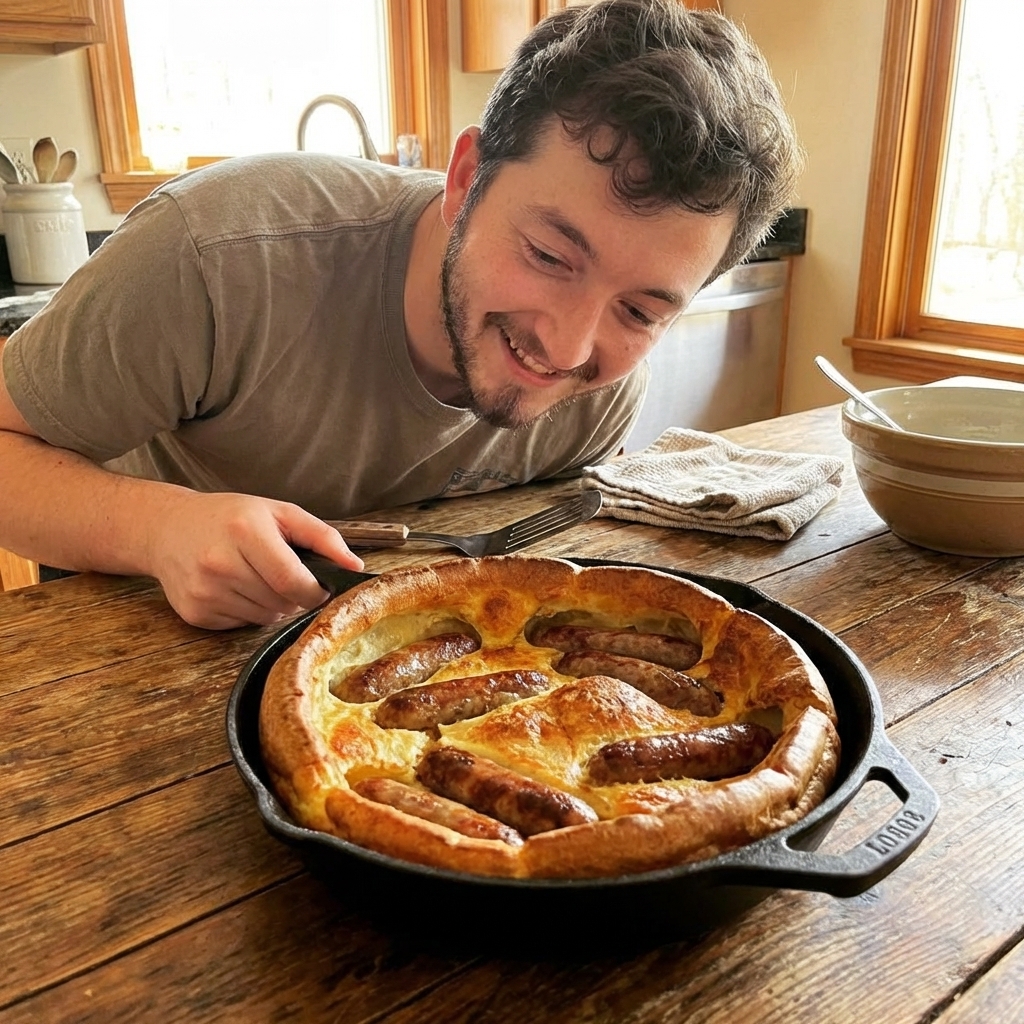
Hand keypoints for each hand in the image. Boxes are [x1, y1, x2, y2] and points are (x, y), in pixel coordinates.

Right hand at [147, 490, 363, 628]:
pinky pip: (242, 625)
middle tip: (280, 574)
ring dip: (273, 605)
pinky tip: (235, 588)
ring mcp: (204, 591)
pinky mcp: (194, 613)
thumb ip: (322, 537)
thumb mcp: (278, 512)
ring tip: (256, 577)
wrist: (167, 528)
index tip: (319, 587)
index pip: (293, 581)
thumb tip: (356, 567)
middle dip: (294, 595)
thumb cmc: (228, 517)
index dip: (315, 591)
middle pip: (282, 602)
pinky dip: (248, 612)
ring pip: (265, 618)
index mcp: (244, 532)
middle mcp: (219, 563)